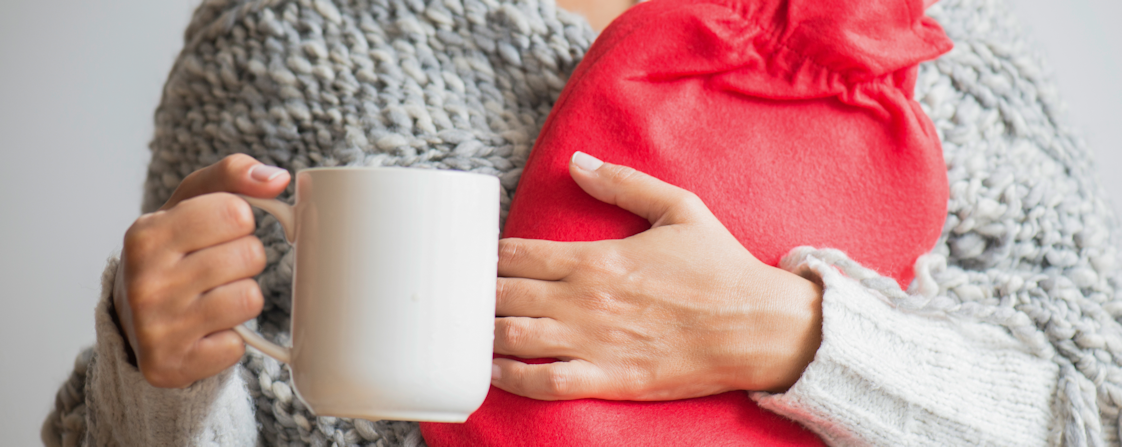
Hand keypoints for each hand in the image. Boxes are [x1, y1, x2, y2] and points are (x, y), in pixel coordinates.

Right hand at [114, 154, 289, 387]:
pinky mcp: (170, 365)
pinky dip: (230, 338)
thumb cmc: (174, 251)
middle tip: (217, 268)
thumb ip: (232, 175)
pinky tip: (205, 330)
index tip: (221, 231)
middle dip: (245, 259)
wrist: (135, 322)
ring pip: (250, 299)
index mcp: (146, 234)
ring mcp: (156, 327)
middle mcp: (145, 281)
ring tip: (213, 296)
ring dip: (242, 297)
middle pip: (250, 255)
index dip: (240, 221)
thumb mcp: (191, 203)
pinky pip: (237, 345)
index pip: (236, 212)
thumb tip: (278, 178)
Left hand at [491, 152, 822, 400]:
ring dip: (486, 335)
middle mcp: (587, 300)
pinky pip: (548, 383)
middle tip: (464, 297)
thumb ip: (622, 183)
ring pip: (516, 339)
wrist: (760, 326)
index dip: (488, 257)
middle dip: (478, 296)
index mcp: (597, 257)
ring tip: (469, 332)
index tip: (479, 260)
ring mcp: (596, 343)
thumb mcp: (678, 208)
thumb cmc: (720, 268)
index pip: (516, 254)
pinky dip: (514, 380)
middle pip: (505, 296)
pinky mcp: (612, 380)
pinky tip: (497, 373)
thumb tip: (576, 161)